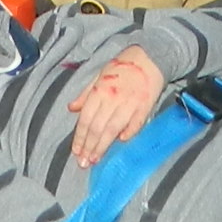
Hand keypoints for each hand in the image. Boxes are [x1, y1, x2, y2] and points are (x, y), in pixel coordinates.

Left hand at [66, 45, 164, 165]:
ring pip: (112, 130)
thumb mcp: (99, 75)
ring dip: (103, 147)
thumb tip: (72, 108)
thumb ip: (86, 94)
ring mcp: (129, 104)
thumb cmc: (122, 67)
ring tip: (95, 160)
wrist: (150, 57)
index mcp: (100, 90)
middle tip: (83, 163)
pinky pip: (134, 125)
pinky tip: (120, 143)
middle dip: (89, 147)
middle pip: (97, 128)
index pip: (86, 119)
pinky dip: (127, 135)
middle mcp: (112, 99)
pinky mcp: (144, 107)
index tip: (76, 152)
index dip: (80, 137)